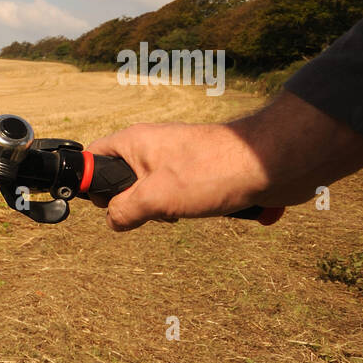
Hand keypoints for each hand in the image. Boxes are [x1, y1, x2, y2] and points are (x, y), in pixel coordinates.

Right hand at [87, 92, 362, 230]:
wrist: (271, 163)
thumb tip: (114, 221)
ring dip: (162, 210)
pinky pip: (179, 194)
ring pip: (152, 191)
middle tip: (150, 210)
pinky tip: (201, 210)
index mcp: (134, 141)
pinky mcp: (200, 171)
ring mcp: (178, 158)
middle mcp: (153, 146)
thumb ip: (123, 211)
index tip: (103, 204)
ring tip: (181, 210)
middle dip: (132, 204)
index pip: (94, 157)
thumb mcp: (154, 198)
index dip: (91, 183)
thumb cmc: (211, 172)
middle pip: (122, 180)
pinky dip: (186, 207)